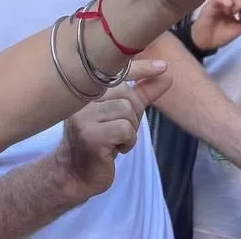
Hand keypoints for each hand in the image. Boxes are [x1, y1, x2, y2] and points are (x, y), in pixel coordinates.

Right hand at [55, 59, 171, 197]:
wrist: (73, 174)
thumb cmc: (98, 143)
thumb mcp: (120, 114)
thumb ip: (141, 94)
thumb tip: (167, 75)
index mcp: (86, 89)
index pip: (115, 73)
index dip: (140, 69)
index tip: (163, 67)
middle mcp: (80, 98)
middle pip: (126, 95)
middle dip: (134, 115)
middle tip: (120, 131)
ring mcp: (83, 116)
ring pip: (126, 112)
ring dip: (130, 131)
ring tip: (115, 141)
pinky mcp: (90, 135)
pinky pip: (125, 129)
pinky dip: (128, 142)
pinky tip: (115, 150)